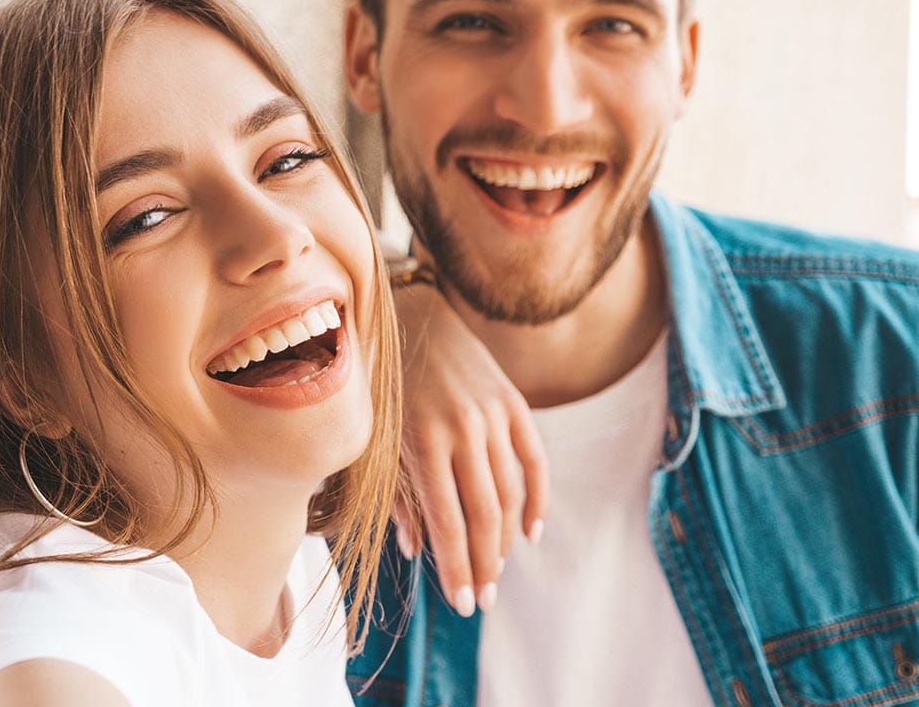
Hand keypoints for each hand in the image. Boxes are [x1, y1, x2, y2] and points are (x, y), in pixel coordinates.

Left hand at [392, 283, 547, 617]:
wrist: (412, 314)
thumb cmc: (384, 385)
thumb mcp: (379, 440)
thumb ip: (399, 495)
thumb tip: (417, 551)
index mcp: (423, 442)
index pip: (448, 523)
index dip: (458, 568)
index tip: (464, 603)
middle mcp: (463, 430)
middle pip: (484, 515)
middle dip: (485, 564)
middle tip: (486, 599)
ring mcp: (493, 415)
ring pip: (511, 493)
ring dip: (506, 539)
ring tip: (498, 568)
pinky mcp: (513, 402)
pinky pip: (535, 460)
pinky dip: (538, 499)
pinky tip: (532, 531)